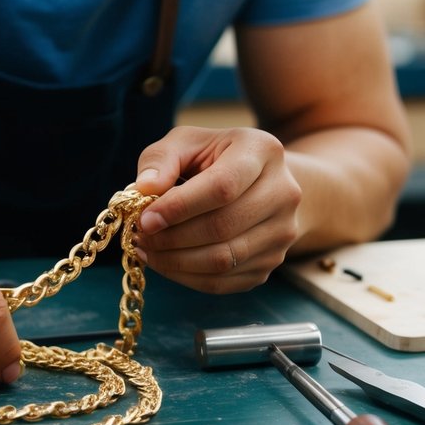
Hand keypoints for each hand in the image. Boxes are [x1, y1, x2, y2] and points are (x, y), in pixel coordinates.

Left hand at [132, 126, 302, 292]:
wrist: (258, 181)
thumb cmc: (213, 158)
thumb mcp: (185, 143)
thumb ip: (160, 159)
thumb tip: (144, 188)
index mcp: (261, 152)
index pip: (222, 186)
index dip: (179, 207)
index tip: (145, 219)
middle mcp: (283, 193)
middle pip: (223, 227)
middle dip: (172, 237)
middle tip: (140, 237)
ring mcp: (282, 232)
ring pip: (223, 260)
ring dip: (175, 261)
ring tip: (146, 250)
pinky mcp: (271, 262)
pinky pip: (224, 282)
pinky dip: (187, 277)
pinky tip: (165, 262)